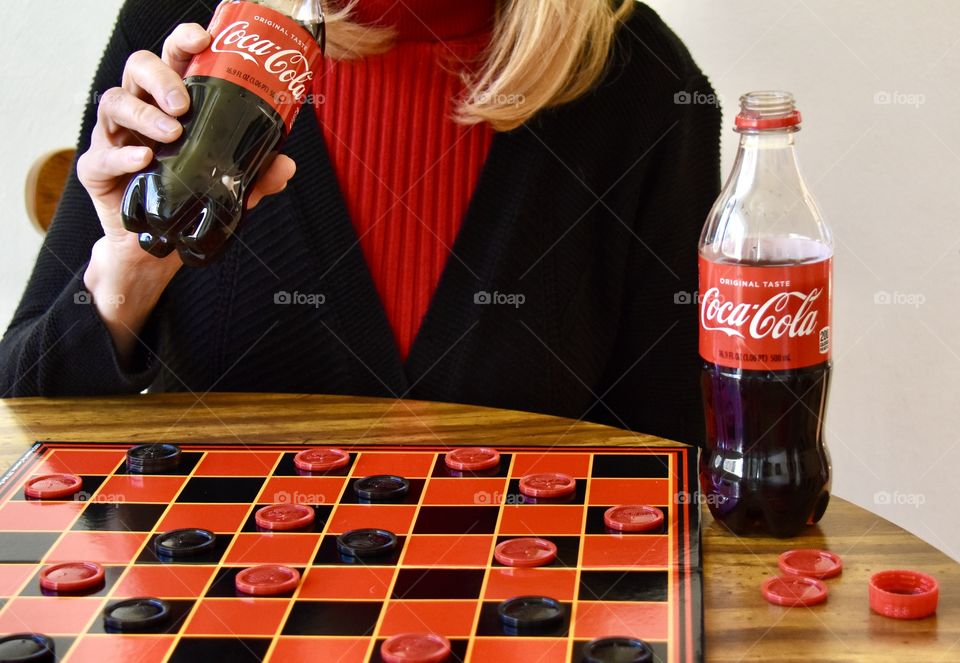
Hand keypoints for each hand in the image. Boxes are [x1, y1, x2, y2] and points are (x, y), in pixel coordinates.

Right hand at [77, 22, 295, 266]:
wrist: (154, 248)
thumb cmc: (189, 202)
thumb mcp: (231, 189)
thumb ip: (258, 175)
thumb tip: (286, 165)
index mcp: (172, 105)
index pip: (174, 59)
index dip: (184, 42)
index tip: (203, 41)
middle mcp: (141, 112)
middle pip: (138, 68)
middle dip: (161, 77)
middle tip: (182, 102)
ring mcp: (115, 138)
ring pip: (114, 103)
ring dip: (144, 115)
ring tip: (170, 133)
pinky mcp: (96, 170)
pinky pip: (101, 155)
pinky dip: (122, 156)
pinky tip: (142, 161)